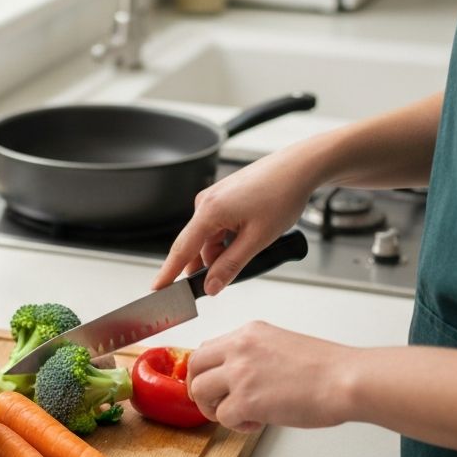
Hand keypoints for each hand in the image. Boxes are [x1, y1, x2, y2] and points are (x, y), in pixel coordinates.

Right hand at [152, 148, 318, 293]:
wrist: (298, 168)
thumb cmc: (282, 194)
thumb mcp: (257, 239)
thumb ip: (231, 266)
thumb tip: (211, 286)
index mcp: (209, 211)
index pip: (181, 250)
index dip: (168, 273)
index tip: (157, 289)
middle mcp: (206, 202)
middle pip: (196, 246)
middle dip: (208, 265)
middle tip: (224, 280)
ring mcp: (214, 198)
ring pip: (209, 238)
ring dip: (223, 252)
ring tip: (253, 249)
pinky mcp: (224, 197)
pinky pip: (218, 226)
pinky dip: (228, 239)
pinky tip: (249, 238)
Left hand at [187, 321, 352, 431]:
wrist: (346, 380)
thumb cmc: (326, 368)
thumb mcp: (281, 345)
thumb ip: (253, 355)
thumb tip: (238, 377)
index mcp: (249, 333)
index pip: (207, 349)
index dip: (205, 371)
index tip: (210, 384)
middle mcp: (239, 348)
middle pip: (194, 366)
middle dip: (199, 389)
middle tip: (212, 404)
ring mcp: (240, 373)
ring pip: (200, 391)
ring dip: (214, 409)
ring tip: (236, 415)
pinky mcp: (246, 400)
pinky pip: (223, 417)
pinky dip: (236, 426)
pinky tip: (256, 424)